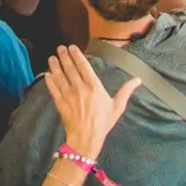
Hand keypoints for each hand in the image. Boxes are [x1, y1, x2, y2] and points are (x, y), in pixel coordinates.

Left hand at [43, 45, 137, 160]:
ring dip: (55, 65)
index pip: (84, 66)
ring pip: (60, 76)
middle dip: (64, 56)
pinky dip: (50, 80)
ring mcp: (68, 95)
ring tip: (52, 57)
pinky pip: (53, 88)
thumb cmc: (103, 122)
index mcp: (94, 86)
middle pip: (70, 68)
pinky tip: (47, 73)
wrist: (87, 137)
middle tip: (60, 48)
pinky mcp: (60, 103)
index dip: (77, 55)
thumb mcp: (117, 107)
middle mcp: (80, 88)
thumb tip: (138, 79)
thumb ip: (126, 91)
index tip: (72, 48)